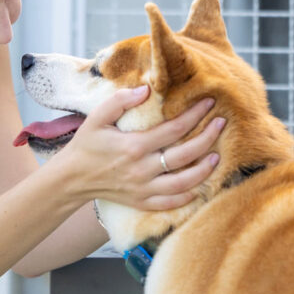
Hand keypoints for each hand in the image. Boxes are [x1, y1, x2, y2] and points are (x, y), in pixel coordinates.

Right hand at [53, 87, 223, 210]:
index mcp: (133, 146)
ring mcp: (143, 188)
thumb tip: (146, 90)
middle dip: (208, 138)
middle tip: (221, 124)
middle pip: (186, 155)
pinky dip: (189, 196)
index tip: (209, 102)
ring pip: (184, 182)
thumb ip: (120, 101)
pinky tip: (199, 185)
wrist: (71, 179)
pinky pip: (171, 202)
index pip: (174, 129)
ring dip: (204, 169)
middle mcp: (142, 169)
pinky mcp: (142, 202)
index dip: (195, 115)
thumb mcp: (96, 117)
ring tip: (216, 156)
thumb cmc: (85, 145)